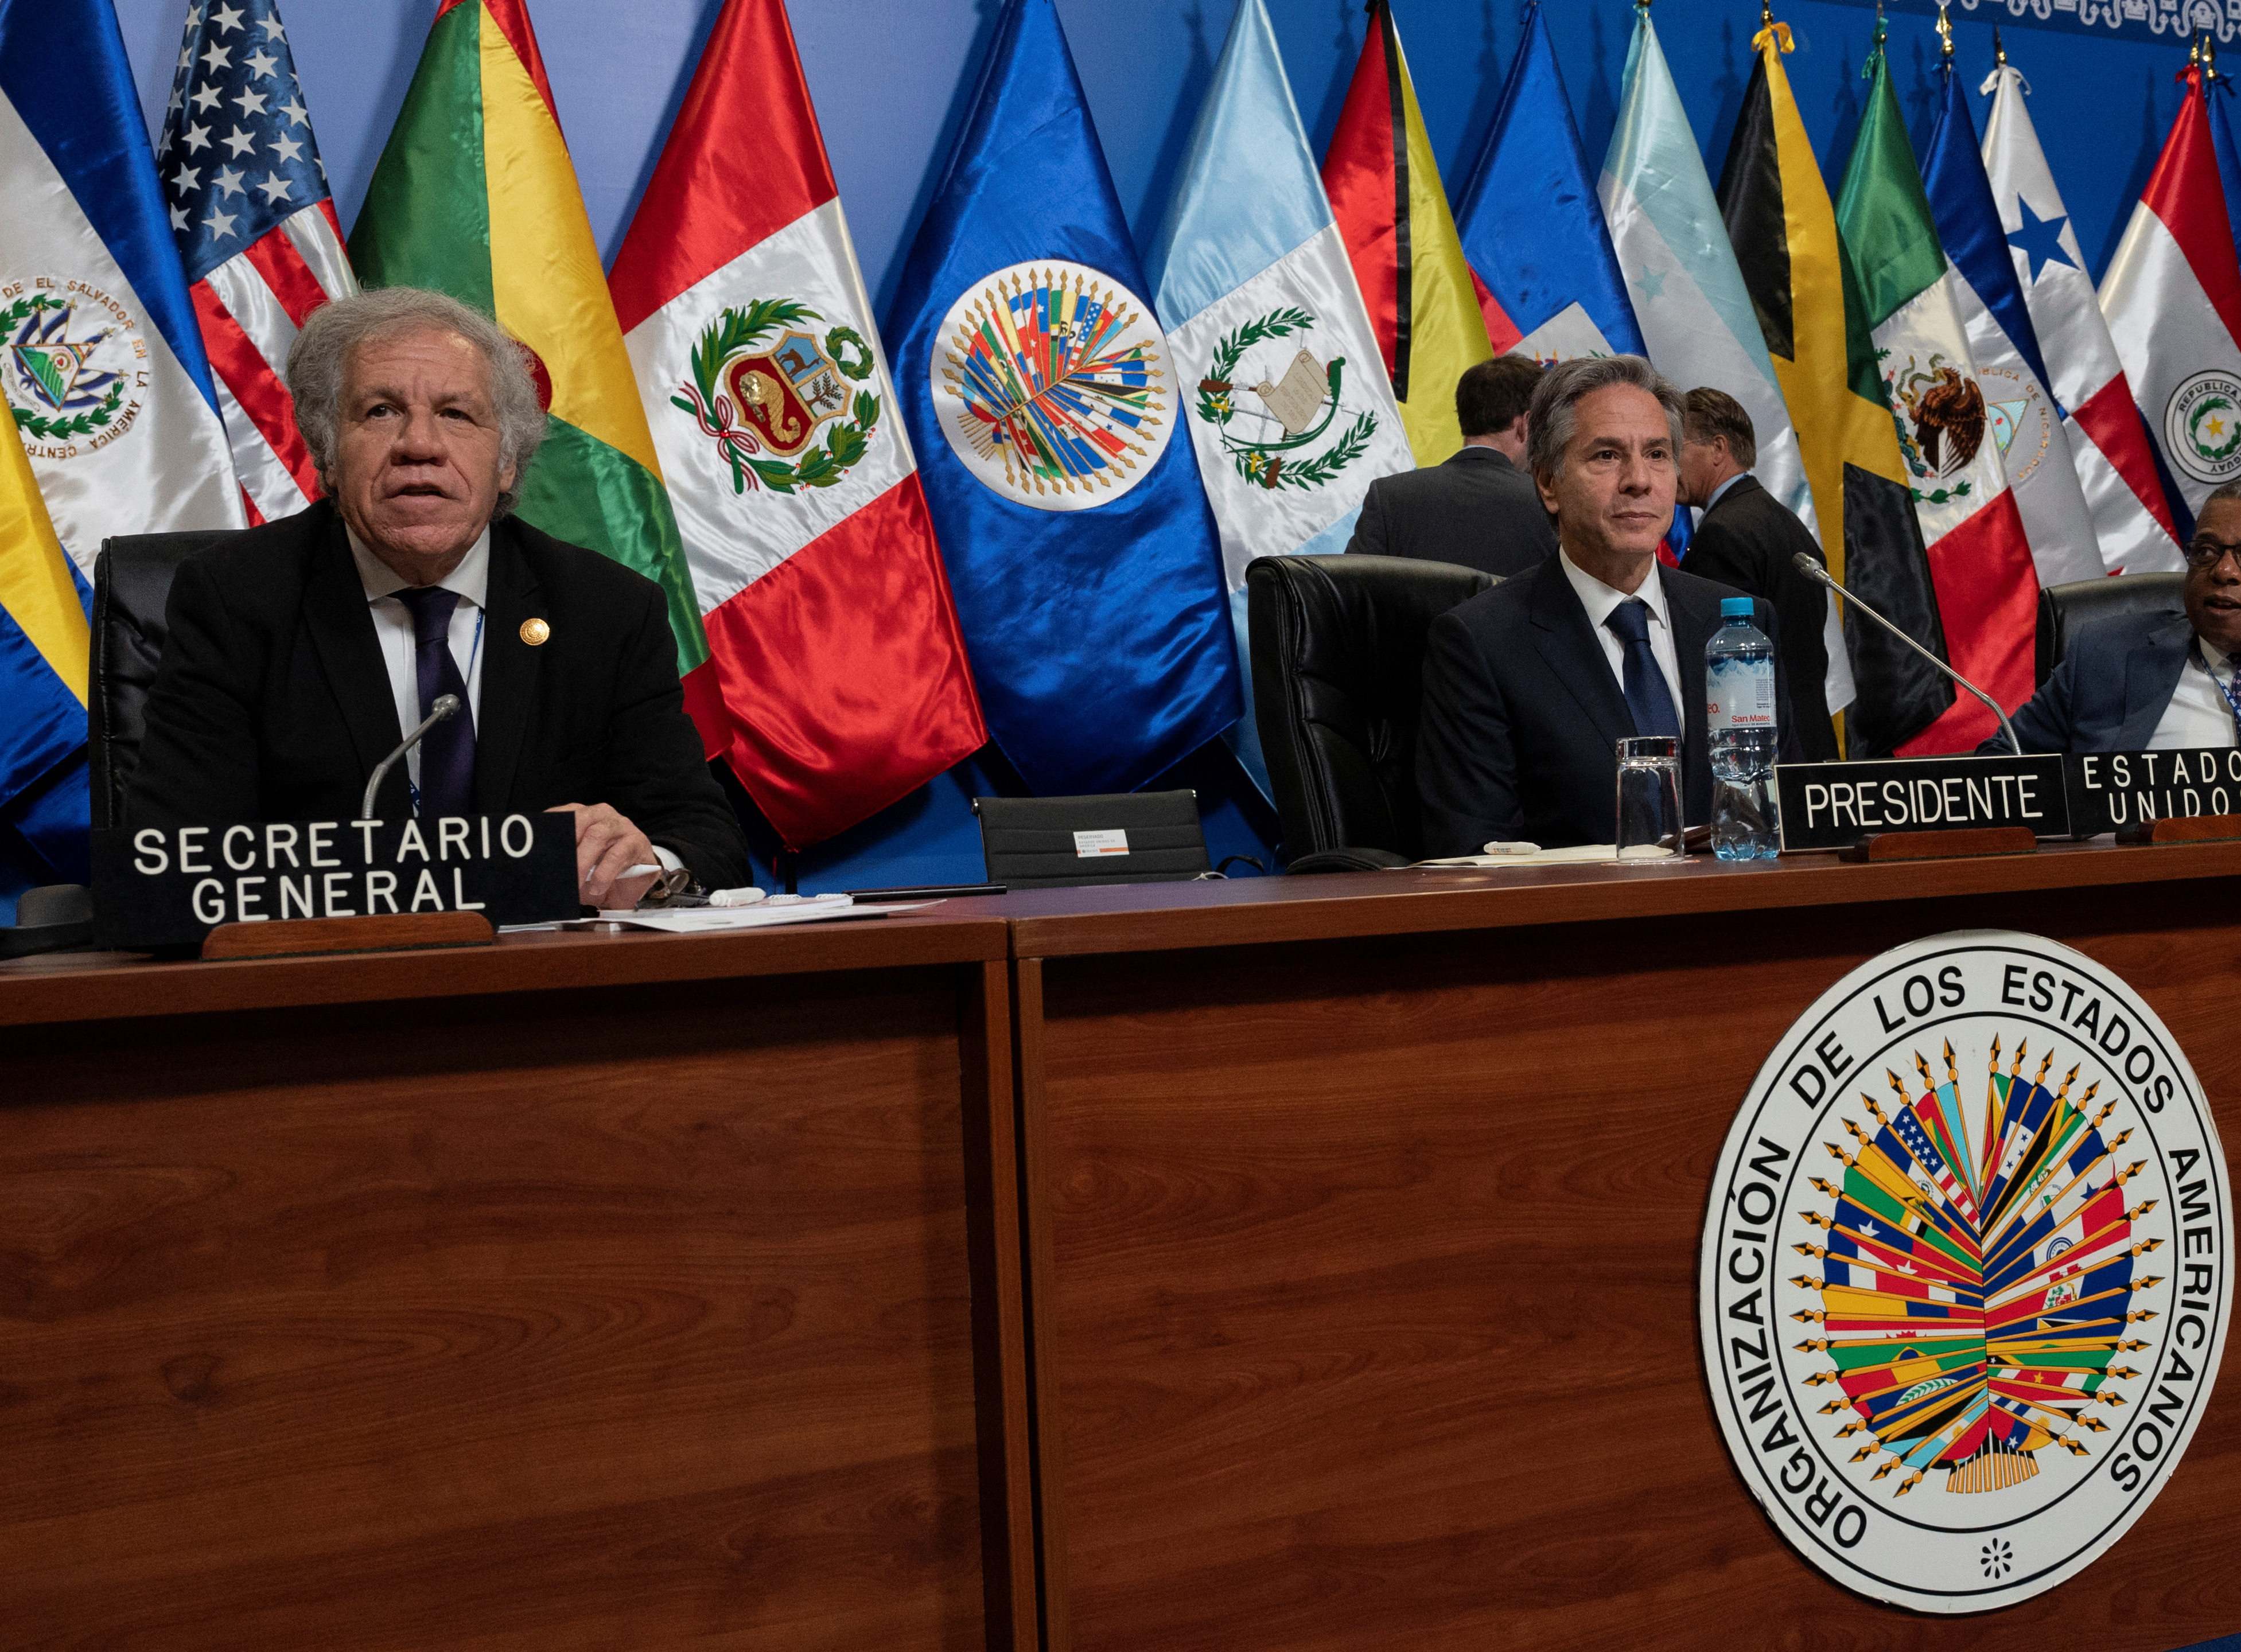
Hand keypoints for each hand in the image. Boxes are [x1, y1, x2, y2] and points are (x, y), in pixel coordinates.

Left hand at [546, 802, 662, 908]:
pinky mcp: (637, 841)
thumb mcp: (576, 863)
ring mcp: (621, 826)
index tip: (537, 846)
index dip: (549, 828)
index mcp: (584, 814)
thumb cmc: (600, 870)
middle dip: (566, 846)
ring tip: (576, 882)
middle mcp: (602, 815)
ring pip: (598, 835)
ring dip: (583, 861)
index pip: (563, 814)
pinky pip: (618, 855)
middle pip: (580, 820)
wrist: (632, 883)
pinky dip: (604, 874)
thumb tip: (536, 865)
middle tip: (557, 870)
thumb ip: (561, 858)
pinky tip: (597, 887)